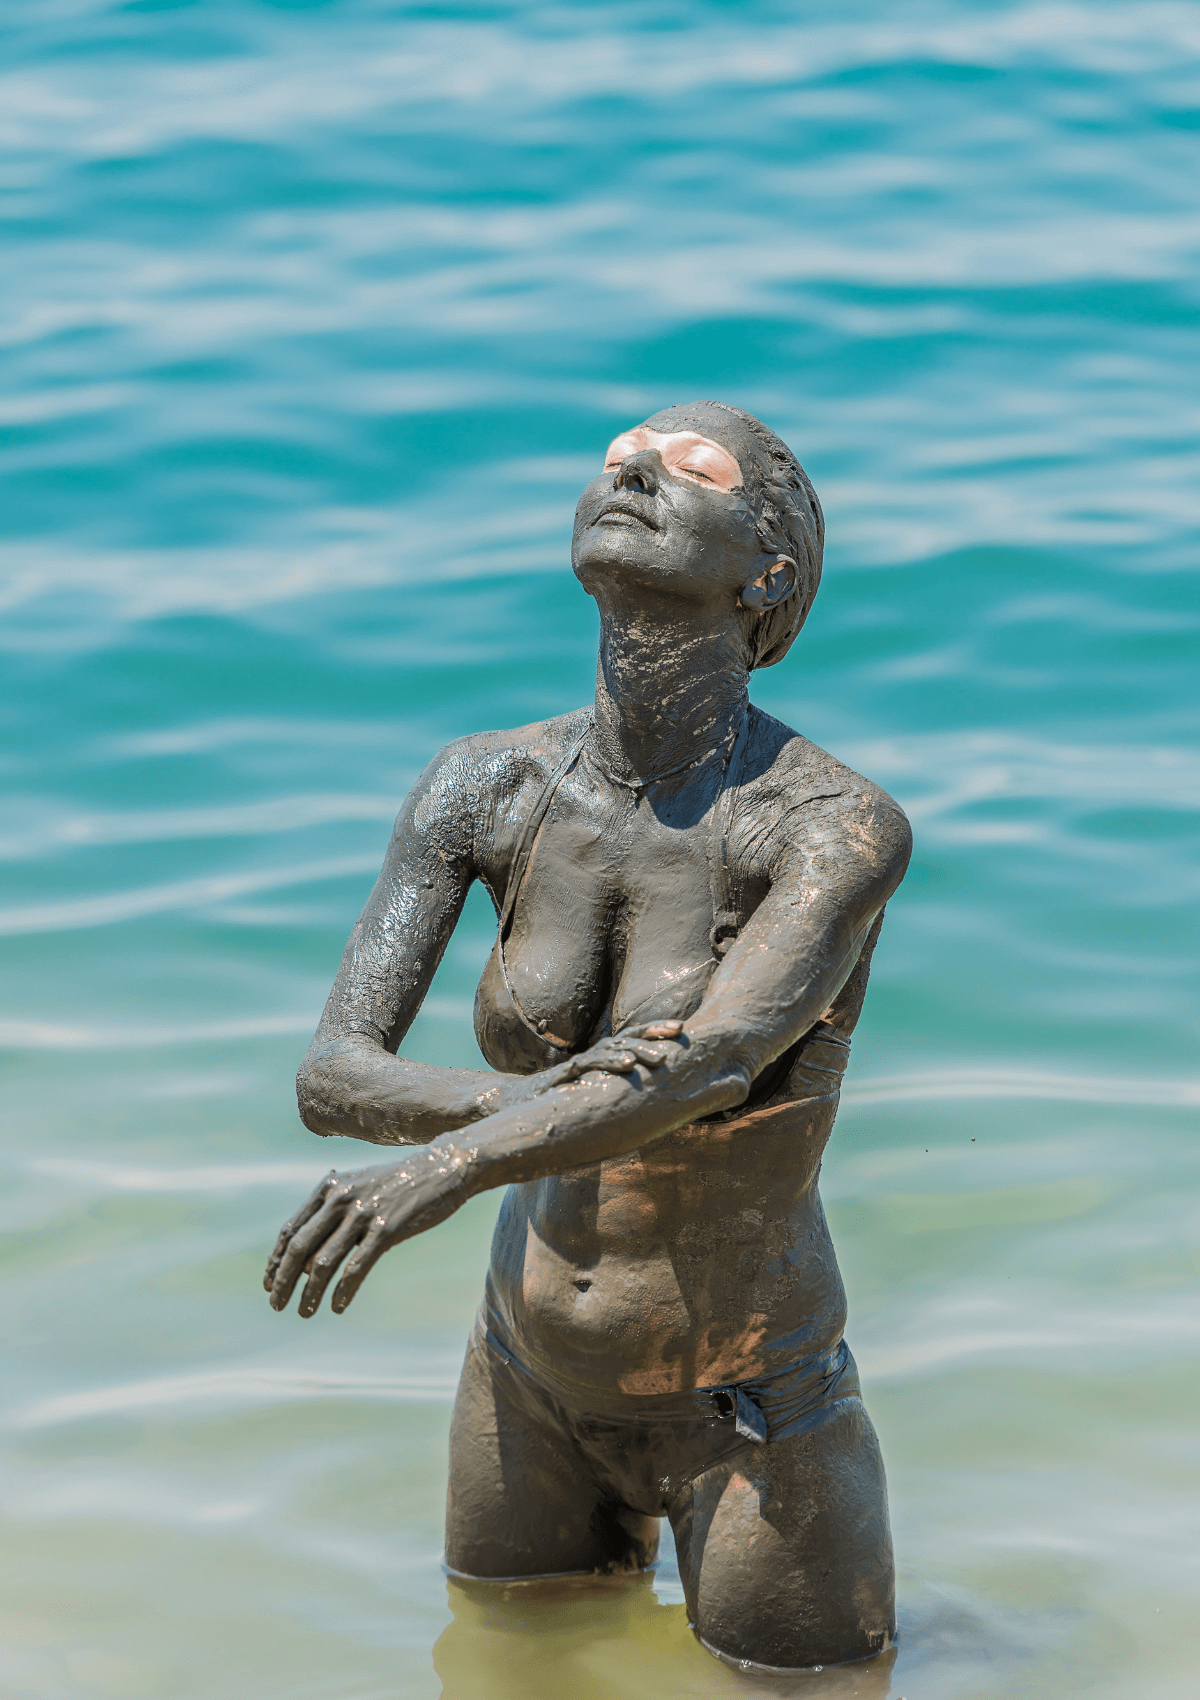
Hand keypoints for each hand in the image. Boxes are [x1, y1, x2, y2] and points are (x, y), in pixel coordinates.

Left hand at [263, 1148, 466, 1317]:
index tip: (268, 1283)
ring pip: (323, 1262)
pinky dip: (342, 1291)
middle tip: (276, 1304)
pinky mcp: (387, 1229)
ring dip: (309, 1292)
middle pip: (300, 1247)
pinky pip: (356, 1267)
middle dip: (283, 1281)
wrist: (442, 1169)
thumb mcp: (359, 1187)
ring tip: (304, 1312)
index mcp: (329, 1187)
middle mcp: (341, 1198)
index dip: (276, 1260)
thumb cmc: (398, 1183)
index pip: (291, 1229)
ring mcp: (363, 1213)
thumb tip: (307, 1257)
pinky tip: (337, 1306)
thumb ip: (333, 1212)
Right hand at [531, 1019, 685, 1092]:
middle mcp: (592, 1057)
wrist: (513, 1106)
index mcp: (602, 1059)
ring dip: (636, 1052)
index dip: (655, 1030)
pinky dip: (606, 1064)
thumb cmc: (558, 1102)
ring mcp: (578, 1066)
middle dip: (653, 1033)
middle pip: (626, 1038)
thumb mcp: (594, 1095)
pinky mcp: (562, 1078)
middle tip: (679, 1033)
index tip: (682, 1028)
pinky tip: (626, 1067)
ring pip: (610, 1051)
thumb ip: (617, 1092)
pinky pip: (586, 1068)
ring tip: (660, 1059)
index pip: (632, 1038)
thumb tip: (654, 1101)